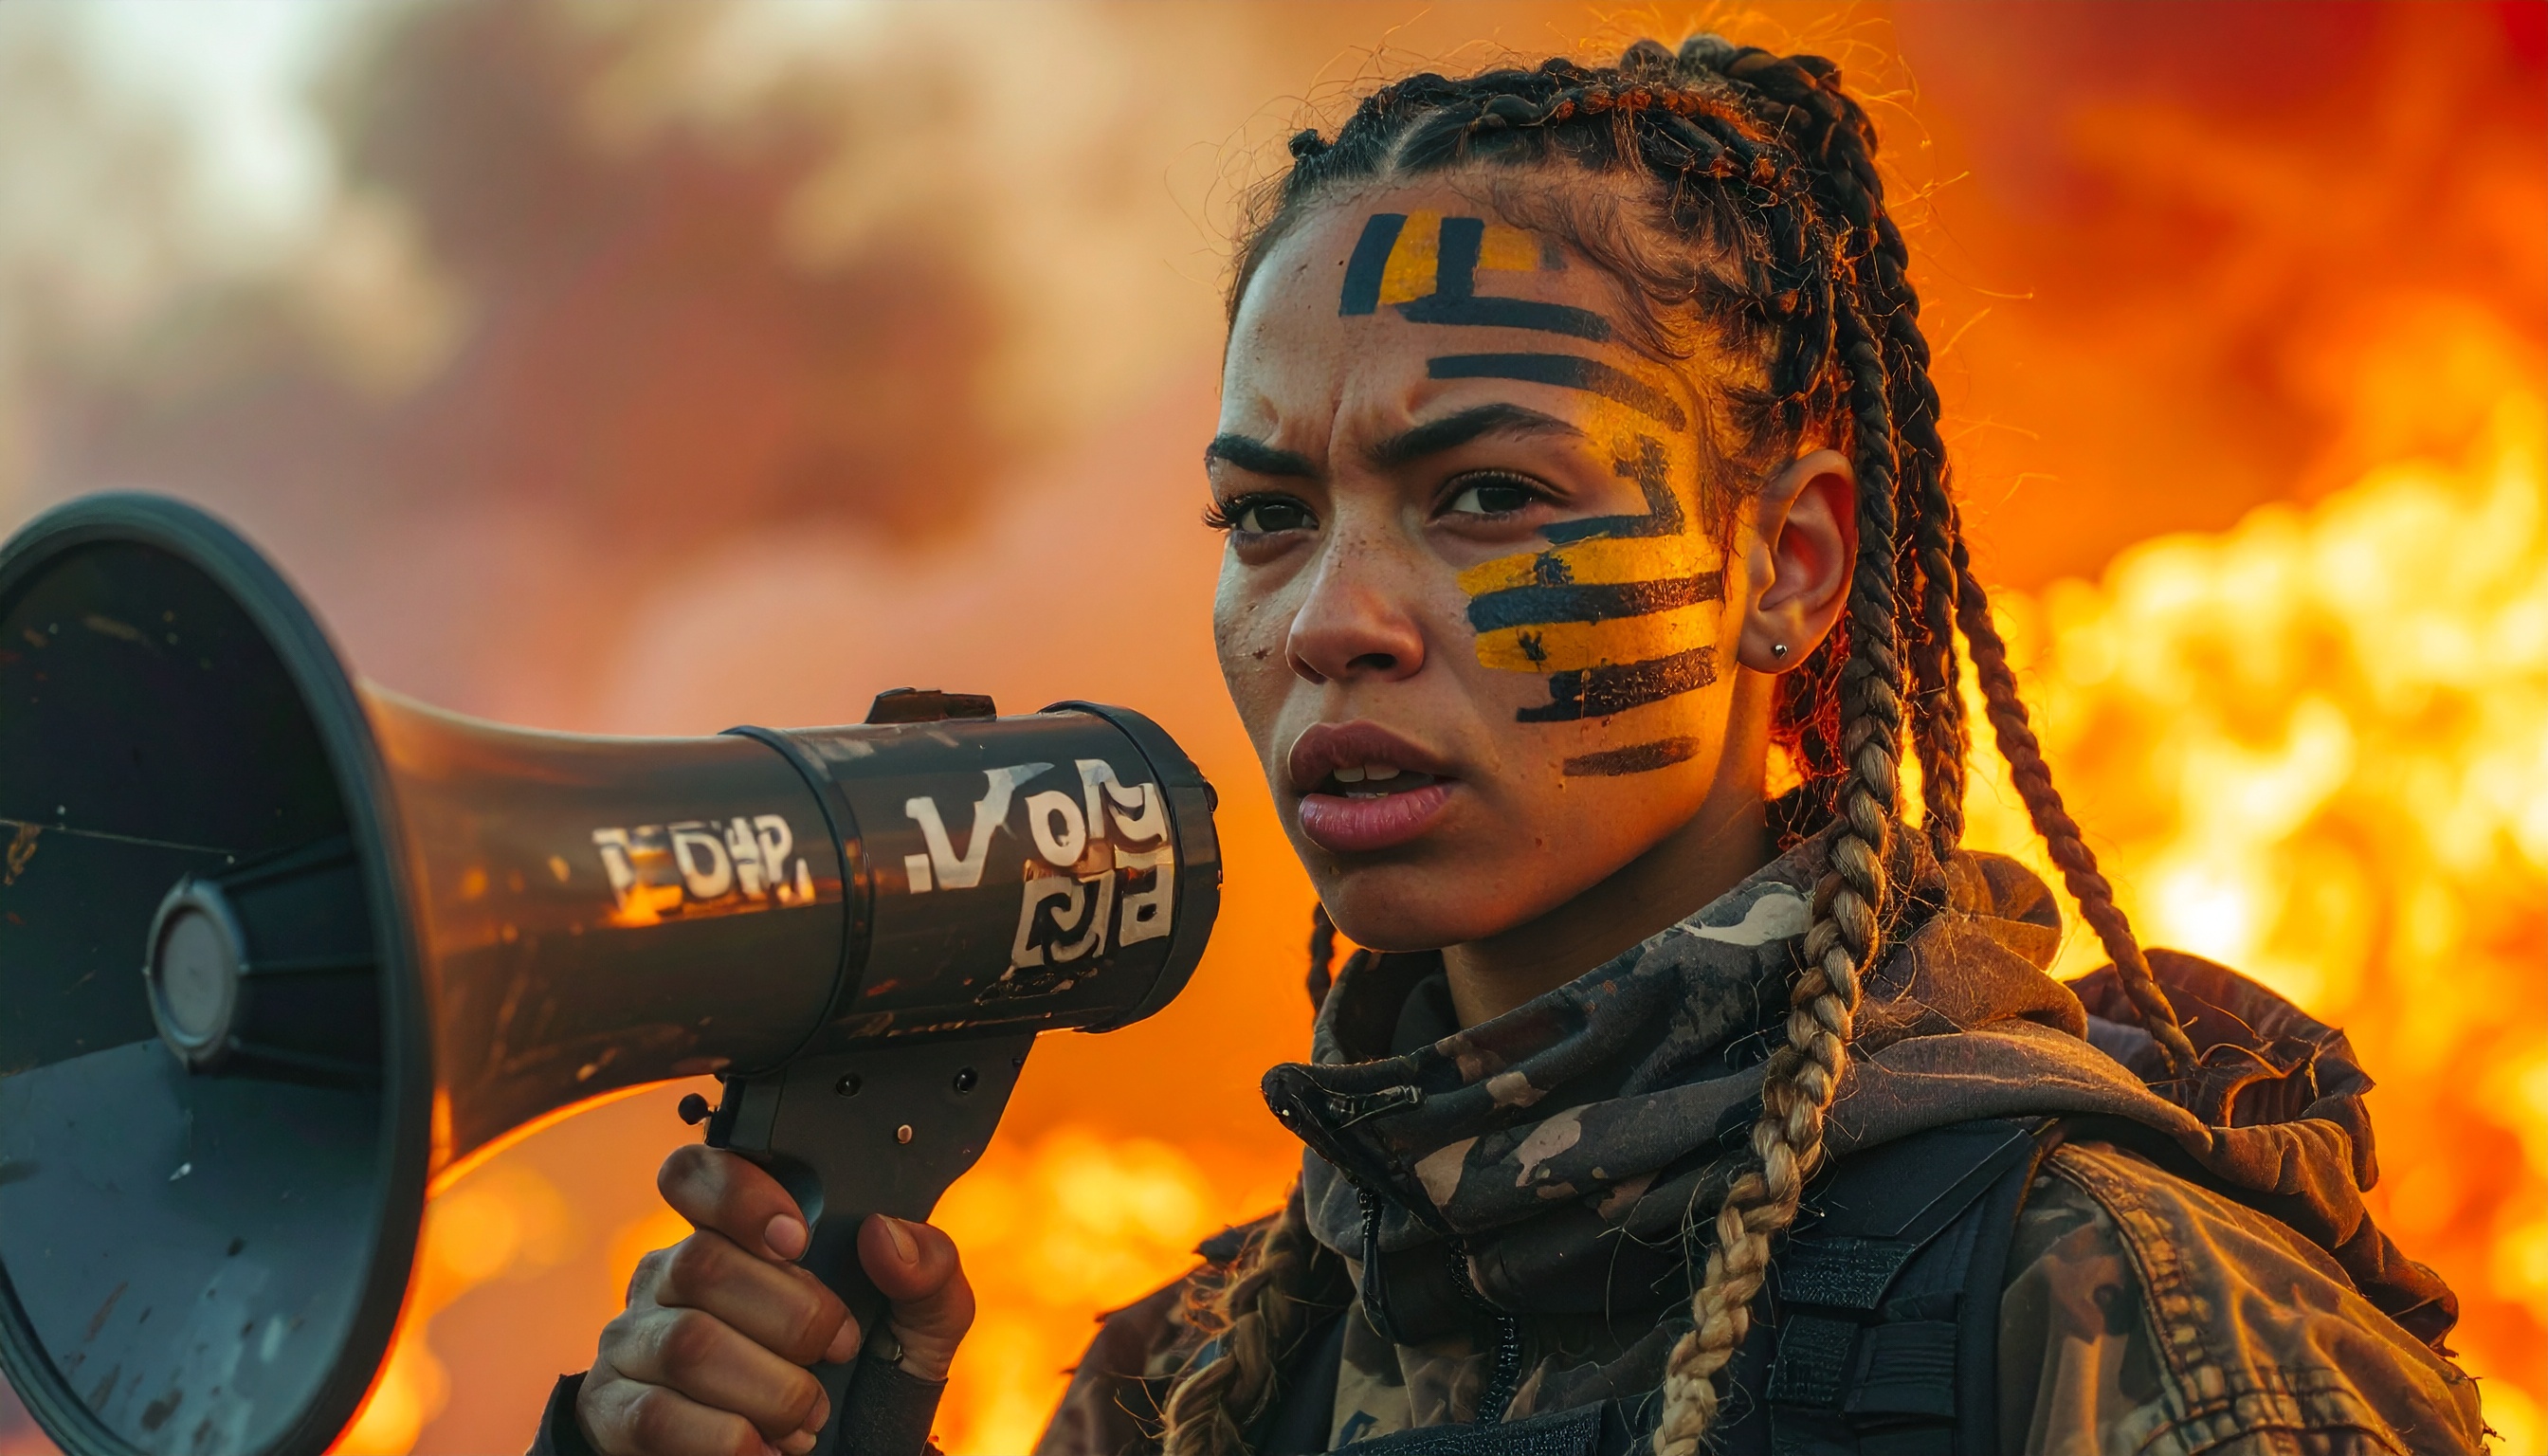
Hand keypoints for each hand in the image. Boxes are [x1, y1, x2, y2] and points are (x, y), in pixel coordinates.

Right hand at [575, 1145, 974, 1455]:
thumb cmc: (863, 1382)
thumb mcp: (916, 1326)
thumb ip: (928, 1271)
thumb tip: (884, 1234)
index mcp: (731, 1236)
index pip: (694, 1174)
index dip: (738, 1195)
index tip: (799, 1239)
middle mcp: (668, 1279)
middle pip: (703, 1264)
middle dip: (792, 1317)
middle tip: (835, 1353)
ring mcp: (632, 1344)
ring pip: (687, 1344)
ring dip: (769, 1390)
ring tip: (809, 1419)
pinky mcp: (613, 1413)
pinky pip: (655, 1416)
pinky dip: (724, 1439)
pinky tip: (762, 1450)